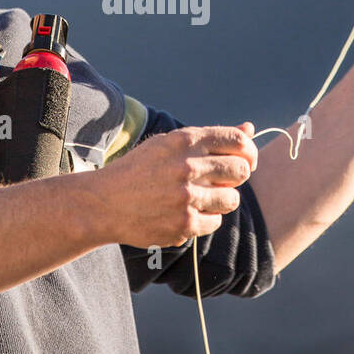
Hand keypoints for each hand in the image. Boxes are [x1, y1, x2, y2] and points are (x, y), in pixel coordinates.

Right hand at [91, 122, 257, 248]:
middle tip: (220, 181)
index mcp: (184, 141)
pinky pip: (215, 221)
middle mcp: (187, 166)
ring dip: (221, 200)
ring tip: (200, 198)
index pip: (237, 142)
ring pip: (232, 199)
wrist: (103, 203)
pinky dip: (205, 219)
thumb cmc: (139, 170)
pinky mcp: (183, 224)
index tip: (245, 160)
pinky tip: (185, 213)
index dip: (248, 152)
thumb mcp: (169, 145)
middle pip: (240, 171)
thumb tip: (250, 128)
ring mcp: (186, 197)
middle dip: (235, 177)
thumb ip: (211, 138)